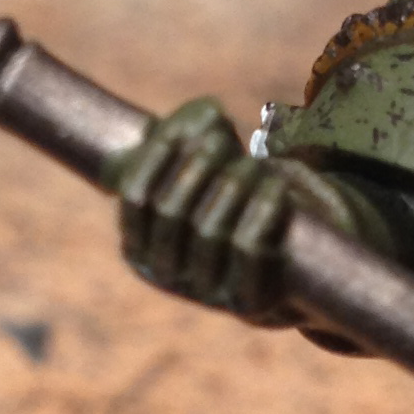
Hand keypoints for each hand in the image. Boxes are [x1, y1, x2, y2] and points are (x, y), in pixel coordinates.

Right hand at [109, 97, 361, 323]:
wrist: (272, 260)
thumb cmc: (226, 203)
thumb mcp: (202, 167)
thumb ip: (194, 133)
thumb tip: (208, 113)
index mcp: (138, 247)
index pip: (136, 198)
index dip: (157, 158)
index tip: (181, 127)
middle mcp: (164, 274)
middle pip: (172, 211)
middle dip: (198, 167)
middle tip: (223, 140)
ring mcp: (203, 293)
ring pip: (210, 229)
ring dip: (234, 185)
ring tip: (255, 164)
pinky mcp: (244, 301)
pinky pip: (249, 250)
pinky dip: (263, 210)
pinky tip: (277, 187)